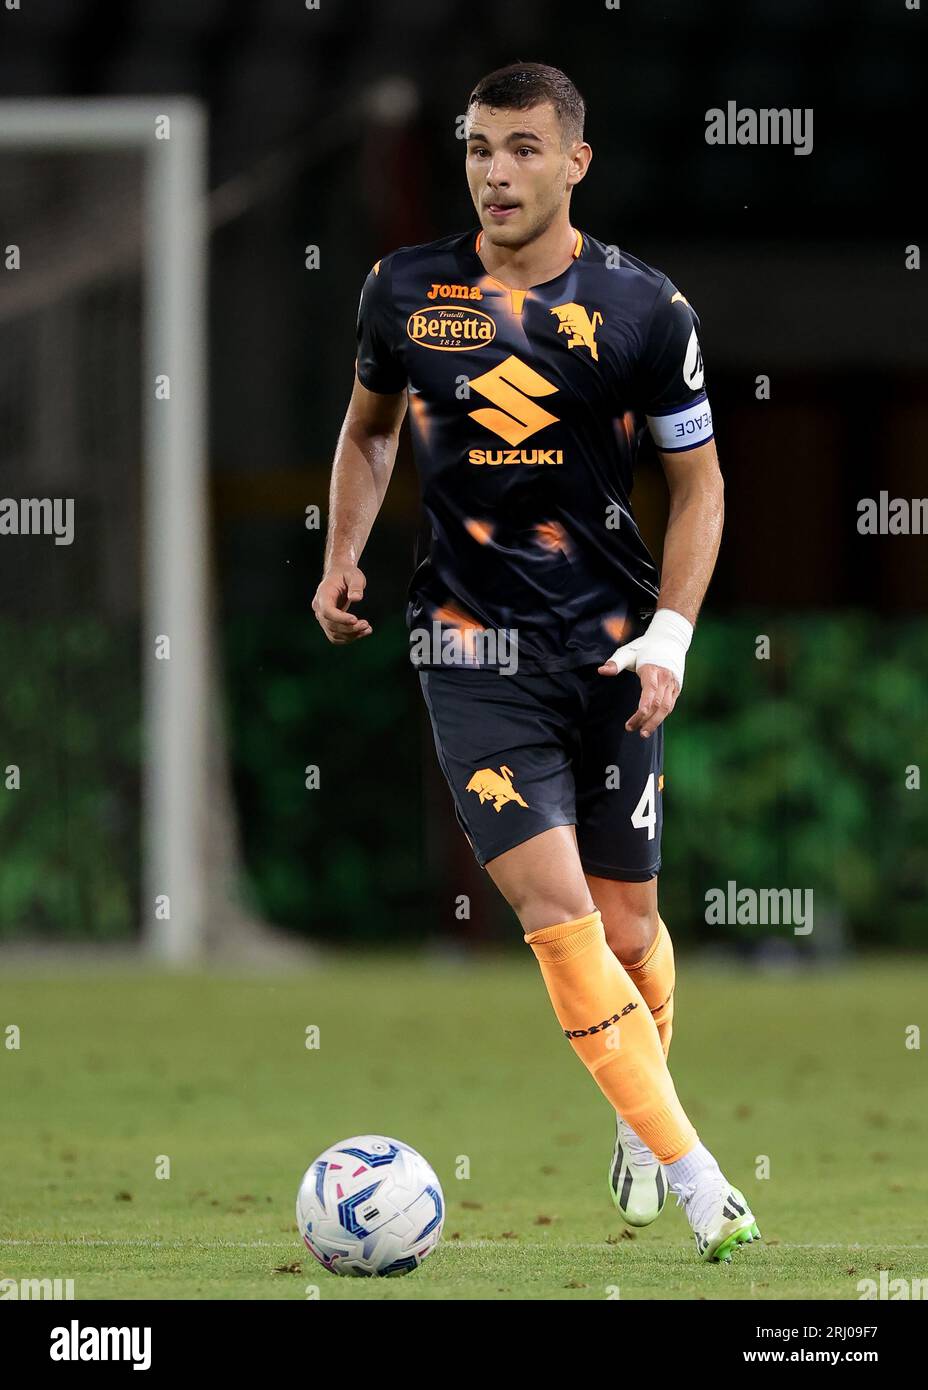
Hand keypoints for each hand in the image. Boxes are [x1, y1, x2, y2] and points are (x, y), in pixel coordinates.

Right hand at [312, 565, 371, 643]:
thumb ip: (356, 586)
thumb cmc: (347, 573)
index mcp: (323, 594)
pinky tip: (362, 632)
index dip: (340, 618)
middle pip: (331, 625)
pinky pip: (335, 636)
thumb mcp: (354, 575)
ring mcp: (322, 616)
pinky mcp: (328, 622)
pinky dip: (348, 637)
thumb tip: (356, 598)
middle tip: (366, 625)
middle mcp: (319, 607)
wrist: (340, 574)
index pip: (327, 611)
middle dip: (349, 628)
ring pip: (333, 633)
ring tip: (367, 629)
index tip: (355, 619)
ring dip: (351, 635)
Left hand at [597, 608, 692, 737]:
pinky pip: (670, 705)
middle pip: (658, 705)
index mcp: (653, 670)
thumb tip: (601, 671)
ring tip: (644, 733)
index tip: (631, 723)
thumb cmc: (646, 647)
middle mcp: (665, 679)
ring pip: (667, 708)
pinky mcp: (677, 687)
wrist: (670, 639)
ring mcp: (673, 684)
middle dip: (646, 720)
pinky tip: (652, 723)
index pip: (649, 694)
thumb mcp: (628, 651)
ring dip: (656, 722)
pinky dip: (662, 716)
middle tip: (633, 731)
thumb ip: (616, 663)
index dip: (641, 711)